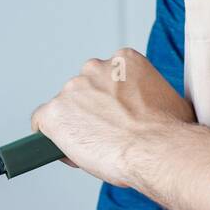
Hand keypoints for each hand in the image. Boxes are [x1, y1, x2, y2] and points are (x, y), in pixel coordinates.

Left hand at [32, 48, 195, 188]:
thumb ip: (148, 97)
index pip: (103, 78)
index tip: (113, 118)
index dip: (106, 103)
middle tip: (104, 136)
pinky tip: (65, 149)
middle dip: (89, 112)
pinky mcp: (54, 113)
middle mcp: (94, 68)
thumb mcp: (167, 99)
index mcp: (123, 59)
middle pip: (82, 91)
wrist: (156, 148)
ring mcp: (72, 89)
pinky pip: (41, 124)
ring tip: (94, 147)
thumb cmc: (168, 131)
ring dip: (72, 125)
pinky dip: (49, 137)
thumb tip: (149, 112)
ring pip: (63, 109)